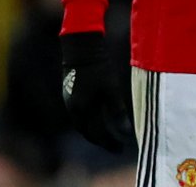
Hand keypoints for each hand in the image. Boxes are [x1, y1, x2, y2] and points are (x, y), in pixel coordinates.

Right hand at [60, 32, 134, 151]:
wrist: (81, 48)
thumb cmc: (98, 67)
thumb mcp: (111, 89)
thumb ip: (117, 111)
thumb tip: (126, 132)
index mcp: (82, 110)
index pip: (97, 134)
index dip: (110, 143)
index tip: (121, 148)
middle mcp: (72, 109)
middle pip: (87, 132)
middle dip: (102, 141)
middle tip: (116, 146)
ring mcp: (69, 102)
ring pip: (82, 124)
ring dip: (95, 132)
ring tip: (108, 137)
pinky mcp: (70, 94)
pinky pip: (80, 115)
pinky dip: (90, 121)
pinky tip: (98, 120)